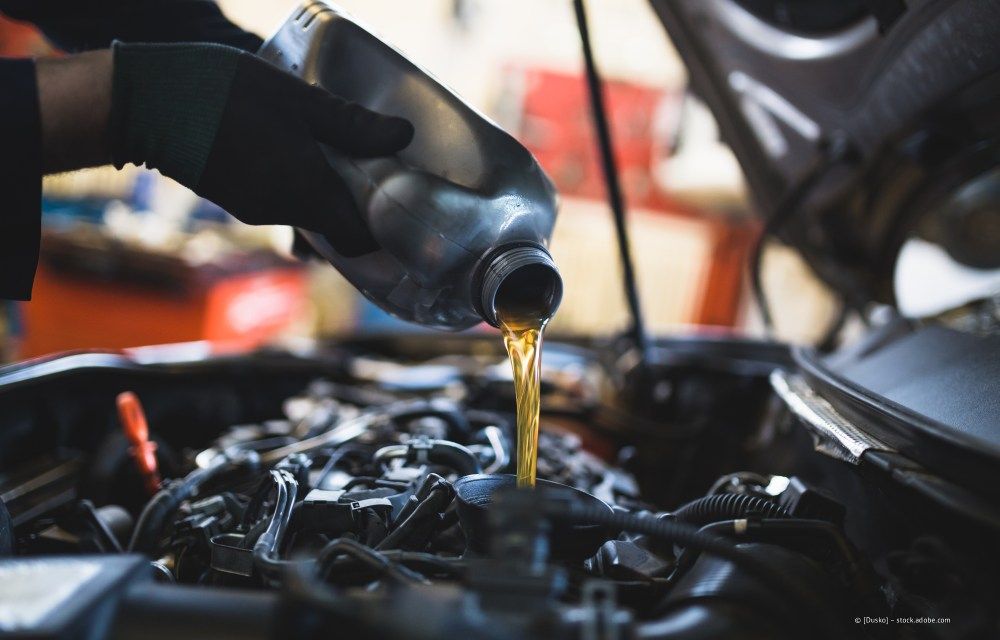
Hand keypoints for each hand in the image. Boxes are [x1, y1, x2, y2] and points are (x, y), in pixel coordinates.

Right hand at [110, 42, 412, 255]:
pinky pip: (281, 202)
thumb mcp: (297, 99)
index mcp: (306, 192)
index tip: (397, 203)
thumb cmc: (221, 94)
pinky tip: (295, 149)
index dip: (382, 229)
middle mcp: (282, 211)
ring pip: (308, 213)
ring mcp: (255, 209)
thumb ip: (350, 123)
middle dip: (357, 205)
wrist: (142, 104)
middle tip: (373, 169)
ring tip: (335, 151)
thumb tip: (402, 136)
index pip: (358, 240)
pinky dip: (297, 185)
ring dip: (325, 191)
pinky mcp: (235, 199)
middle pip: (335, 228)